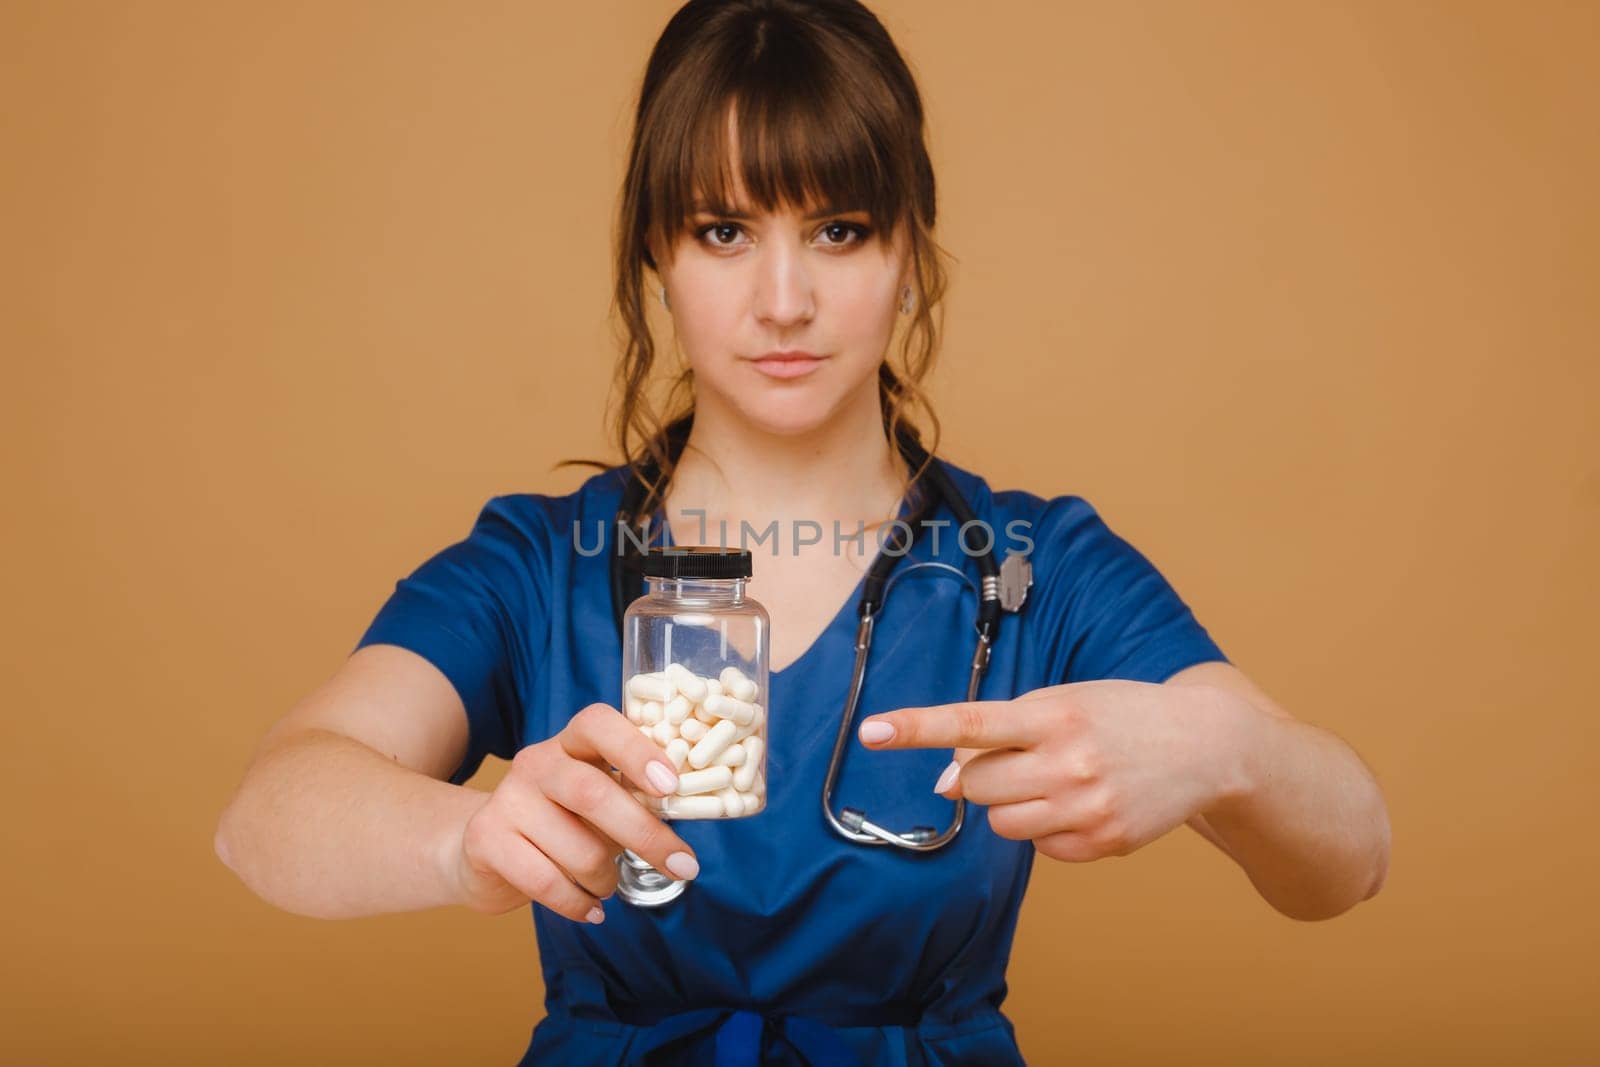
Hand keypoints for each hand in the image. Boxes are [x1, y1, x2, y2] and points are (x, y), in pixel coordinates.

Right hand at [448, 703, 700, 920]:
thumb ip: (634, 799)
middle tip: (682, 865)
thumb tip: (688, 811)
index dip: (636, 750)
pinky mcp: (487, 840)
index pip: (598, 724)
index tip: (671, 785)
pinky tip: (591, 910)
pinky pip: (545, 881)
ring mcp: (508, 800)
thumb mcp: (599, 800)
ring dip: (607, 878)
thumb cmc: (563, 822)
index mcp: (571, 743)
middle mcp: (536, 763)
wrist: (485, 849)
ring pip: (575, 848)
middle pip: (592, 792)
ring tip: (609, 886)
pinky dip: (578, 903)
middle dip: (644, 834)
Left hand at [858, 681, 1237, 861]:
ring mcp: (1086, 806)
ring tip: (1055, 780)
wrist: (1205, 745)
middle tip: (1023, 759)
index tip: (870, 730)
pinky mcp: (1103, 843)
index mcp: (1053, 714)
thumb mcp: (1063, 704)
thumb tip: (942, 785)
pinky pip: (1038, 848)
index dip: (915, 728)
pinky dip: (1047, 829)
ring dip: (1011, 805)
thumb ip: (1001, 735)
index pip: (970, 723)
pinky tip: (1082, 803)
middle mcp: (1068, 761)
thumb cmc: (1120, 716)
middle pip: (976, 785)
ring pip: (1000, 823)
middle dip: (983, 776)